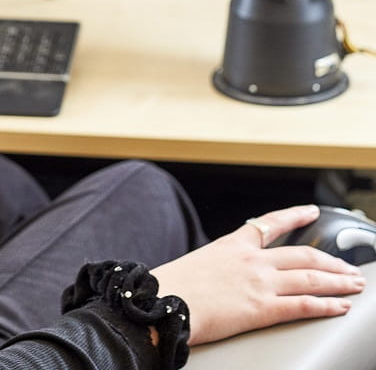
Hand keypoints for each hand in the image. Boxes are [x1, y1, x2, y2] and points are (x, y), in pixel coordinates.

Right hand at [152, 204, 366, 345]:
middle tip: (349, 268)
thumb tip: (223, 276)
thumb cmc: (173, 286)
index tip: (311, 212)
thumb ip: (218, 266)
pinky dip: (327, 305)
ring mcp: (259, 282)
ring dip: (338, 281)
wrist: (163, 301)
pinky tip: (341, 306)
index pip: (270, 224)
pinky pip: (304, 305)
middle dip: (331, 260)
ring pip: (310, 277)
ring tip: (355, 286)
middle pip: (302, 254)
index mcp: (232, 245)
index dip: (294, 216)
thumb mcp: (197, 264)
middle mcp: (251, 260)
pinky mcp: (263, 308)